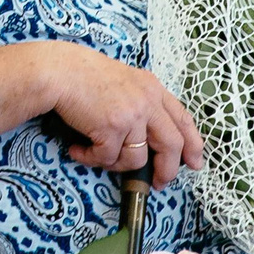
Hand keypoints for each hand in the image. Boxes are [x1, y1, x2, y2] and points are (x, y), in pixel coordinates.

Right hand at [47, 43, 205, 187]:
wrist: (59, 70)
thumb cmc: (83, 75)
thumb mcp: (124, 81)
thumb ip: (141, 102)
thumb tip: (148, 138)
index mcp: (152, 87)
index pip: (183, 119)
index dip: (192, 144)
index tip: (194, 162)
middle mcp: (147, 100)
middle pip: (171, 145)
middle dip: (167, 170)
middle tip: (158, 183)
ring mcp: (131, 114)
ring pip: (137, 159)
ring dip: (116, 164)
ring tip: (96, 154)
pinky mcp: (112, 127)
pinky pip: (107, 158)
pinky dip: (91, 158)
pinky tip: (79, 149)